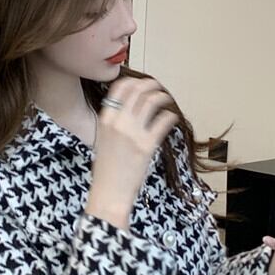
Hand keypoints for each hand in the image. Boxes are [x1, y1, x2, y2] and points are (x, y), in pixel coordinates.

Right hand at [88, 76, 179, 213]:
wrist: (109, 193)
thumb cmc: (106, 170)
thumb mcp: (102, 140)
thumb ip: (113, 122)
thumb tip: (129, 109)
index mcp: (105, 119)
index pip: (119, 88)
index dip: (134, 82)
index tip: (142, 83)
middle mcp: (118, 122)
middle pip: (137, 91)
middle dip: (151, 85)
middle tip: (158, 88)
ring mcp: (133, 133)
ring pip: (151, 101)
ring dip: (162, 97)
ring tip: (166, 100)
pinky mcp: (147, 145)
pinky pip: (163, 121)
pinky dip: (170, 117)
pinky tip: (172, 118)